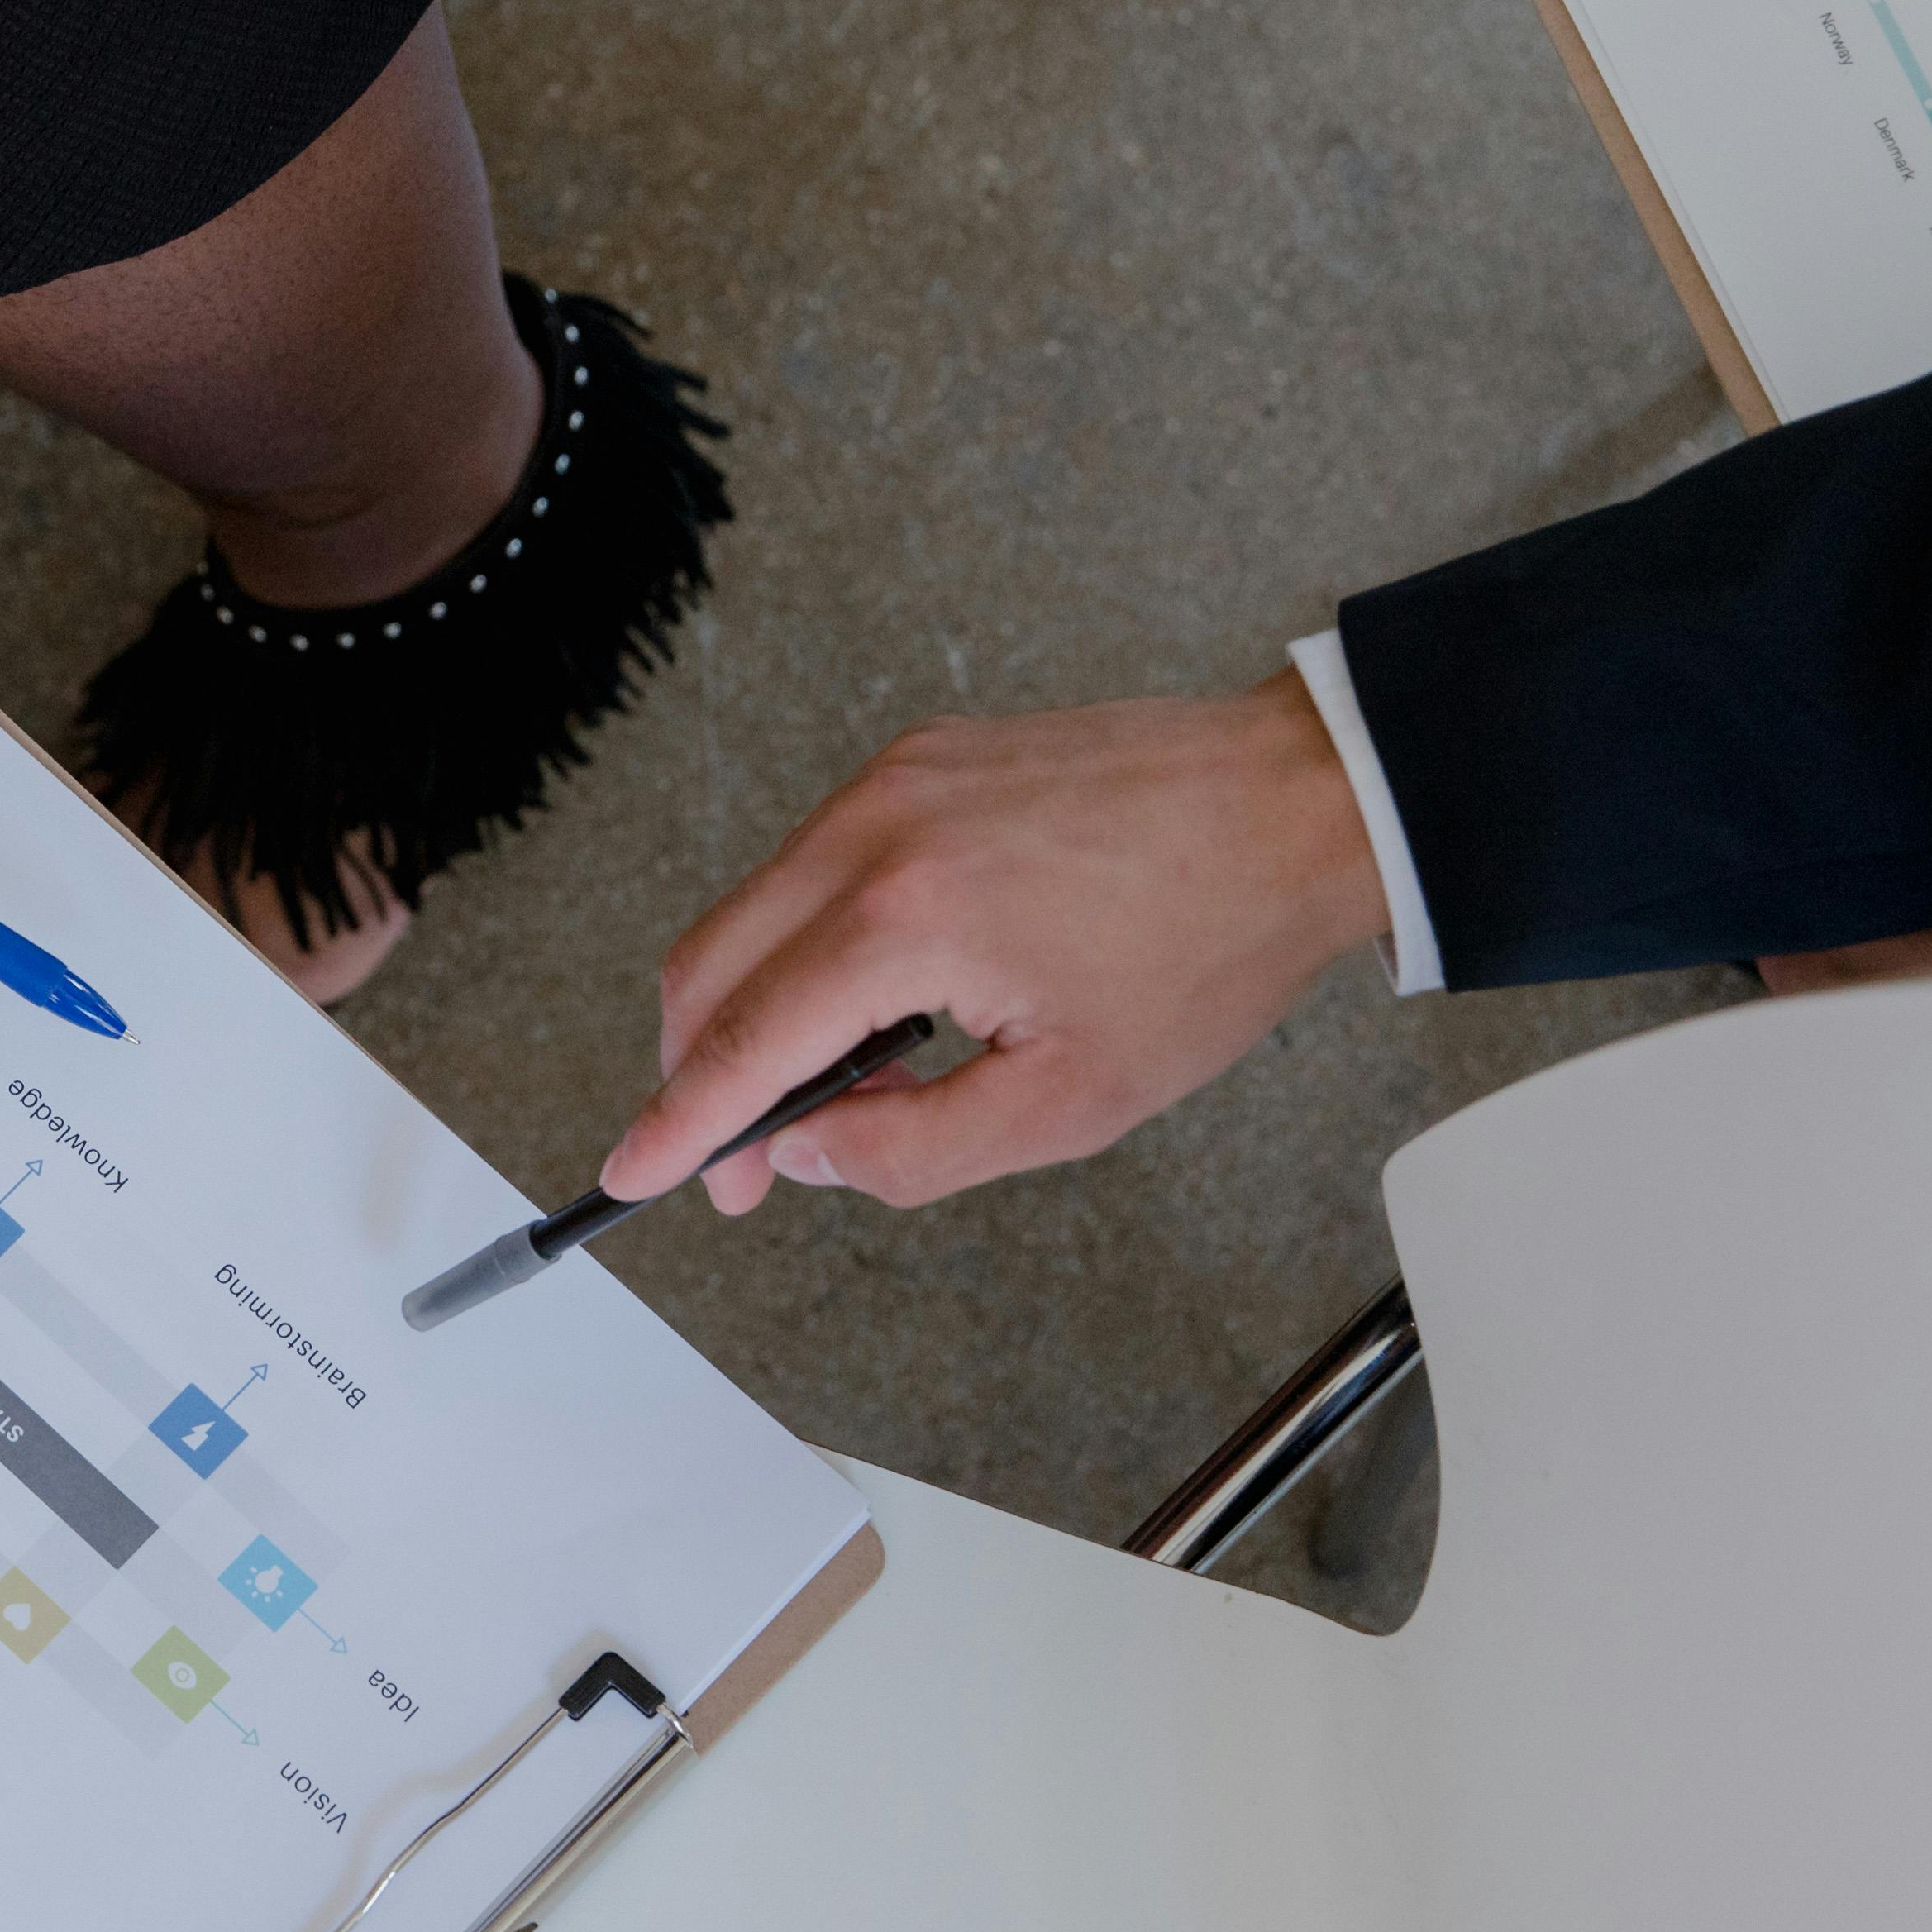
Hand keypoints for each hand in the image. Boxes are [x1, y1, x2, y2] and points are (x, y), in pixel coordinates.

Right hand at [603, 674, 1390, 1216]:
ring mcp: (890, 780)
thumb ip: (914, 1149)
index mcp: (906, 916)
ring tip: (835, 1085)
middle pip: (709, 962)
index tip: (634, 1174)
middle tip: (741, 1161)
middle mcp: (874, 829)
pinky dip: (806, 940)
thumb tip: (807, 1154)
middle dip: (698, 1072)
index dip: (678, 1123)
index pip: (743, 1039)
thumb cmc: (1209, 942)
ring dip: (755, 1006)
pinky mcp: (918, 757)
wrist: (1297, 806)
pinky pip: (812, 861)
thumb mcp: (1071, 1101)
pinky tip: (878, 998)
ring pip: (752, 907)